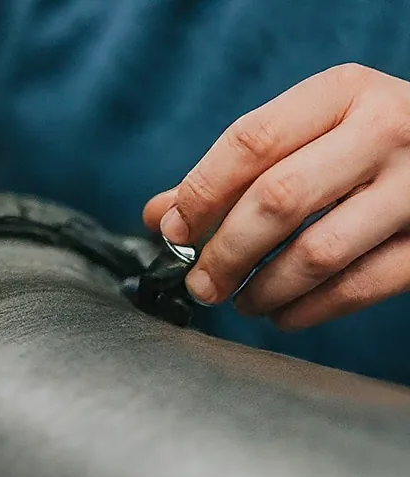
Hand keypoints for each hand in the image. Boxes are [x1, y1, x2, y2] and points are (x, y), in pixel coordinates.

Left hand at [144, 64, 409, 329]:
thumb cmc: (361, 147)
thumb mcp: (306, 135)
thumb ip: (233, 172)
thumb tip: (161, 215)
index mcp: (340, 94)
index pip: (249, 142)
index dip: (200, 194)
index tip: (174, 232)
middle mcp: (384, 130)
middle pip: (277, 200)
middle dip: (224, 253)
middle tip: (202, 283)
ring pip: (317, 253)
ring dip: (263, 290)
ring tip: (242, 300)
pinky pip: (358, 289)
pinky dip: (306, 312)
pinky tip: (283, 313)